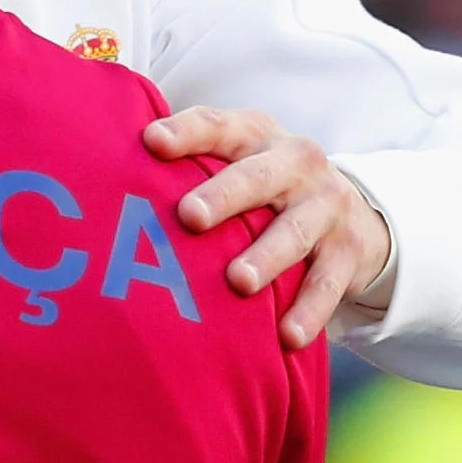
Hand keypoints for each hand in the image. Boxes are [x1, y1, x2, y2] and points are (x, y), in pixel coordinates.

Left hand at [144, 106, 395, 349]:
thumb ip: (189, 163)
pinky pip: (327, 283)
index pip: (218, 126)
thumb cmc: (268, 187)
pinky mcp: (349, 251)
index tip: (152, 142)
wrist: (357, 213)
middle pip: (257, 176)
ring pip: (294, 230)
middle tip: (190, 216)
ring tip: (239, 282)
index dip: (187, 132)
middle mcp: (296, 163)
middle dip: (224, 195)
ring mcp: (326, 206)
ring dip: (266, 256)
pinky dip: (309, 311)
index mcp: (257, 135)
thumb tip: (103, 172)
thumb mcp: (238, 160)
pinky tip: (288, 336)